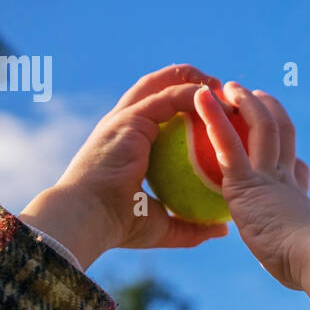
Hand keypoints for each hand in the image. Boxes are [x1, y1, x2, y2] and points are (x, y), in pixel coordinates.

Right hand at [19, 65, 231, 269]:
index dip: (184, 105)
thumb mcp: (162, 226)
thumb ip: (191, 226)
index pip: (157, 114)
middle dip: (188, 81)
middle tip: (220, 91)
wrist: (88, 219)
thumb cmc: (119, 225)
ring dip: (192, 80)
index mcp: (128, 144)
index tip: (216, 112)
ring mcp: (124, 119)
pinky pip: (167, 98)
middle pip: (157, 89)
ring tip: (220, 86)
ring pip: (160, 84)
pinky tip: (213, 98)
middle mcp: (124, 125)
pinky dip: (191, 94)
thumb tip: (222, 229)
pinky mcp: (129, 118)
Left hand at [194, 82, 309, 288]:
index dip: (288, 152)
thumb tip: (290, 265)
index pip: (296, 168)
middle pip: (281, 134)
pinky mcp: (247, 180)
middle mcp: (285, 179)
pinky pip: (228, 142)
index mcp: (296, 198)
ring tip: (231, 86)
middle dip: (270, 112)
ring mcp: (268, 175)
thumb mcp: (299, 257)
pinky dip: (214, 117)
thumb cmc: (308, 266)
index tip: (284, 144)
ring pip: (260, 127)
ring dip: (245, 102)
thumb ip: (290, 251)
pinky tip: (202, 99)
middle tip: (256, 97)